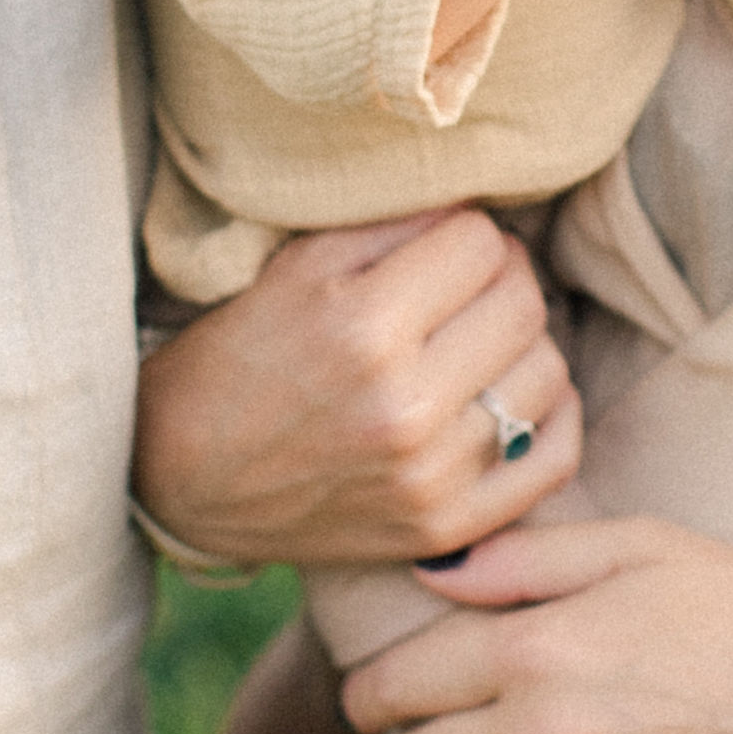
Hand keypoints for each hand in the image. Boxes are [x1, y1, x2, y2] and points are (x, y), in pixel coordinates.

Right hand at [132, 211, 576, 570]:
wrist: (181, 476)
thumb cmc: (238, 357)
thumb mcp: (294, 267)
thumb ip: (393, 227)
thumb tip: (480, 206)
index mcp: (362, 328)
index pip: (481, 243)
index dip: (465, 232)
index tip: (444, 246)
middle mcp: (403, 408)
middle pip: (523, 304)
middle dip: (502, 277)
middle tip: (467, 284)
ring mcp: (430, 477)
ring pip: (546, 372)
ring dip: (521, 343)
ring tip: (476, 340)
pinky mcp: (443, 527)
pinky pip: (552, 456)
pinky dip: (547, 414)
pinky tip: (510, 393)